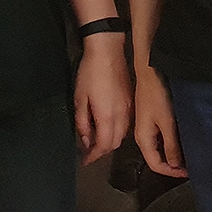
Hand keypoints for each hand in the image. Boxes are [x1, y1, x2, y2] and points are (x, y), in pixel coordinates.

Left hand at [74, 35, 130, 164]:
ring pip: (123, 134)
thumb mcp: (80, 98)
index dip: (94, 156)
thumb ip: (82, 122)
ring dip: (111, 142)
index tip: (85, 161)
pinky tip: (108, 126)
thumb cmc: (90, 73)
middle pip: (115, 143)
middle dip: (103, 151)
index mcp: (108, 116)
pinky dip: (118, 131)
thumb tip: (86, 140)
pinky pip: (127, 124)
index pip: (103, 145)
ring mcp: (129, 108)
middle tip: (89, 151)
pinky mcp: (132, 101)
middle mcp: (122, 115)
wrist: (108, 51)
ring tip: (98, 140)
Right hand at [133, 70, 186, 177]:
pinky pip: (161, 137)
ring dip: (173, 153)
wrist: (150, 72)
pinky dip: (171, 142)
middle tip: (190, 167)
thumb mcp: (167, 122)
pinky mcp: (152, 118)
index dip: (171, 172)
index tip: (188, 173)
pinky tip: (182, 139)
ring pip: (159, 148)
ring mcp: (147, 126)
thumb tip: (174, 164)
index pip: (156, 165)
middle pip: (157, 158)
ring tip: (189, 155)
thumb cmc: (156, 94)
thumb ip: (170, 144)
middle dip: (173, 165)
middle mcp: (143, 135)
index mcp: (143, 139)